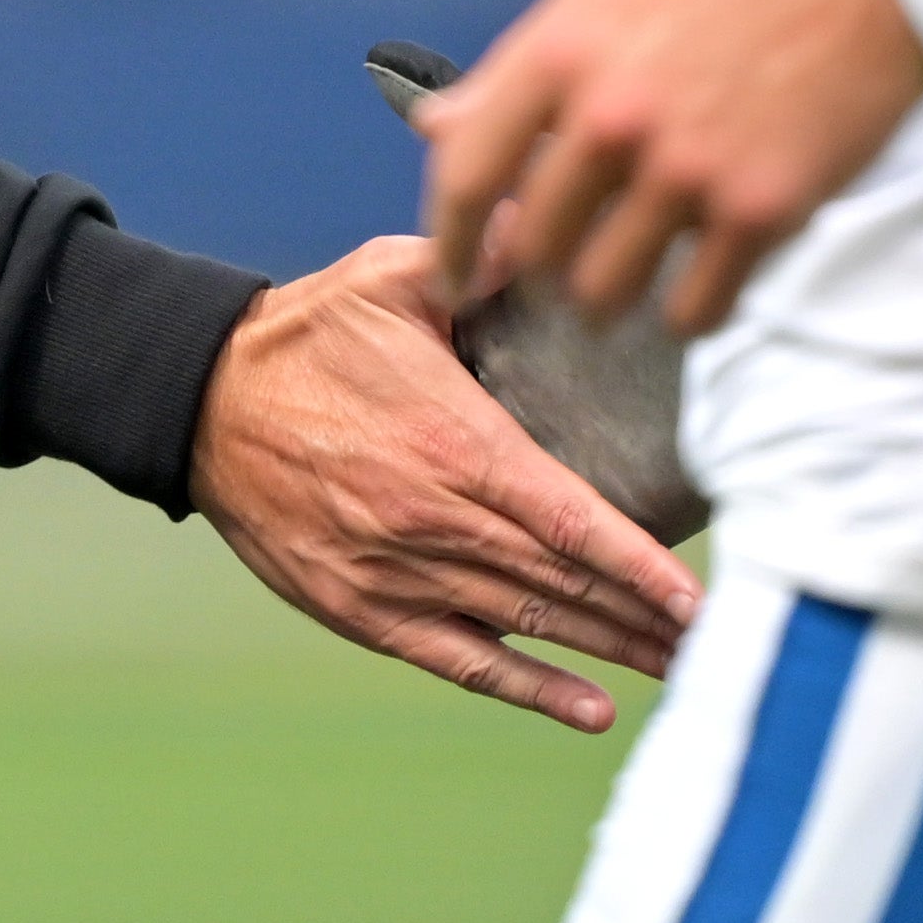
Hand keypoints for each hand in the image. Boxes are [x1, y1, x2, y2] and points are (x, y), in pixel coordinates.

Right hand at [190, 239, 700, 729]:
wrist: (202, 403)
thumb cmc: (307, 336)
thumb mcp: (389, 277)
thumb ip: (478, 258)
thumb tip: (551, 215)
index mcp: (452, 443)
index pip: (570, 518)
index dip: (642, 564)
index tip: (700, 595)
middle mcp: (432, 520)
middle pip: (564, 584)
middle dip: (647, 615)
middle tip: (721, 639)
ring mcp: (397, 574)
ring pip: (526, 624)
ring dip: (608, 651)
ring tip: (680, 668)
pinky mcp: (364, 610)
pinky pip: (460, 661)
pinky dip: (529, 689)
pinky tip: (590, 708)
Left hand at [417, 0, 922, 336]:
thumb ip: (518, 63)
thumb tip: (433, 125)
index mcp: (561, 51)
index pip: (467, 171)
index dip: (448, 238)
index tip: (450, 274)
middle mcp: (612, 116)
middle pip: (534, 246)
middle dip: (538, 270)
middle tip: (561, 267)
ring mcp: (686, 169)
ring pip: (605, 291)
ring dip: (607, 300)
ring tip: (624, 283)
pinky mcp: (760, 210)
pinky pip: (695, 309)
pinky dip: (687, 313)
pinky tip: (695, 289)